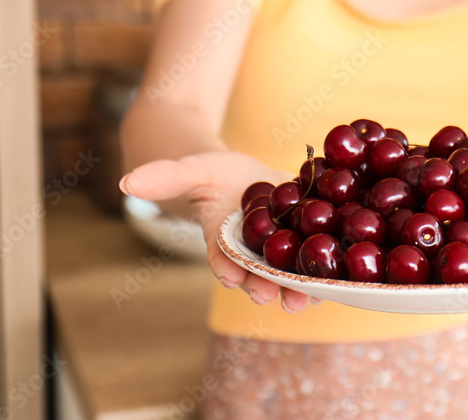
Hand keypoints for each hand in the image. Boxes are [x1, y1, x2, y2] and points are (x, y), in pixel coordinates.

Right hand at [119, 151, 313, 312]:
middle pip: (258, 276)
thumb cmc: (209, 175)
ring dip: (299, 287)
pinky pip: (314, 256)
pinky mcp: (304, 239)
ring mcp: (278, 250)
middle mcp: (250, 254)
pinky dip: (325, 265)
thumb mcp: (188, 170)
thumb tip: (126, 182)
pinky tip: (341, 275)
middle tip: (275, 296)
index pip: (220, 259)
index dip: (225, 267)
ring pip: (288, 275)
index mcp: (222, 242)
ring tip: (310, 297)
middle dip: (267, 287)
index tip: (230, 274)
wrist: (239, 176)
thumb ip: (163, 177)